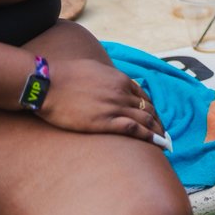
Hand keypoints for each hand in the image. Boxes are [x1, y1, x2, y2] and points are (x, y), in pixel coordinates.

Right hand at [39, 59, 164, 142]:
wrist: (48, 83)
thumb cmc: (66, 76)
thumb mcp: (94, 70)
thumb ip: (107, 78)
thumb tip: (111, 84)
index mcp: (120, 79)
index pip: (144, 96)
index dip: (152, 110)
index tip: (156, 120)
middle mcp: (121, 92)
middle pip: (148, 109)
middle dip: (158, 123)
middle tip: (164, 136)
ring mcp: (114, 106)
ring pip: (145, 119)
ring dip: (158, 132)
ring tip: (165, 144)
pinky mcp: (104, 121)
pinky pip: (133, 128)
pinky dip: (148, 136)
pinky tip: (156, 144)